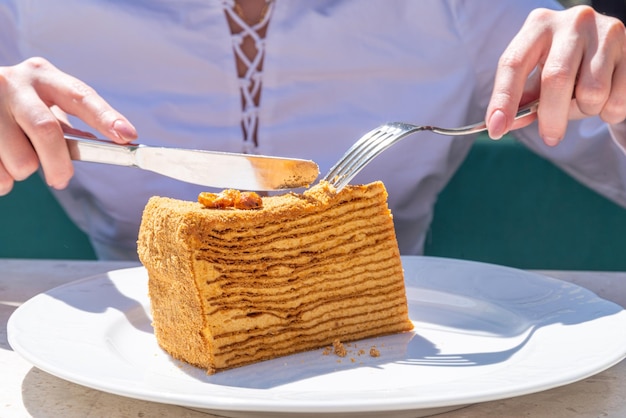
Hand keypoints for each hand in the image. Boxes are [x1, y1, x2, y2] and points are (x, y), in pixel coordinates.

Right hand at [0, 57, 136, 194]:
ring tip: (19, 161)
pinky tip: (2, 166)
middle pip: (46, 131)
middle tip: (61, 179)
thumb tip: (110, 144)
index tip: (128, 136)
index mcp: (43, 77)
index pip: (81, 97)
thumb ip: (71, 124)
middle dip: (58, 164)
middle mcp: (14, 83)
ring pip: (20, 160)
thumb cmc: (18, 107)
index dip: (105, 118)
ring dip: (24, 172)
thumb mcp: (44, 104)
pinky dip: (4, 180)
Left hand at [486, 6, 625, 144]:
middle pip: (556, 79)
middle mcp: (573, 22)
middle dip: (550, 117)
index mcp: (538, 26)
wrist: (608, 48)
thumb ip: (521, 99)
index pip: (513, 64)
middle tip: (549, 138)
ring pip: (591, 93)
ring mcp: (606, 33)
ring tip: (583, 102)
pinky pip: (617, 99)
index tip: (496, 130)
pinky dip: (607, 112)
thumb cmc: (563, 65)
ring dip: (584, 111)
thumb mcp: (537, 74)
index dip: (503, 99)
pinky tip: (604, 99)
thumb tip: (502, 125)